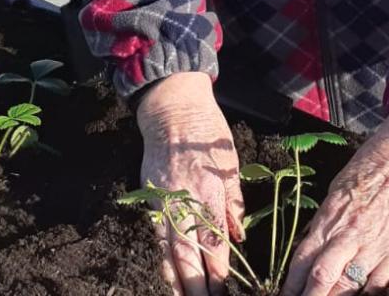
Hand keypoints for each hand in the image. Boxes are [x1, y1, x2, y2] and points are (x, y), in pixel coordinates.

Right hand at [137, 73, 245, 295]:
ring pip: (167, 249)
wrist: (171, 110)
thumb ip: (233, 202)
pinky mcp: (150, 197)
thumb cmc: (206, 135)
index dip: (219, 271)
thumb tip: (238, 236)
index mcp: (208, 192)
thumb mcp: (230, 165)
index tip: (225, 292)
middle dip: (196, 285)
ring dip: (176, 279)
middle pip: (188, 253)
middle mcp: (183, 201)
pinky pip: (155, 235)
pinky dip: (161, 258)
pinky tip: (167, 275)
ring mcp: (163, 201)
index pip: (214, 242)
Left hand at [281, 113, 388, 295]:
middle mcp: (350, 236)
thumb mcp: (336, 190)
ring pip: (349, 286)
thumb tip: (311, 248)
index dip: (291, 283)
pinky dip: (365, 295)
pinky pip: (378, 284)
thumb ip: (325, 222)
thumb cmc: (371, 167)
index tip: (284, 295)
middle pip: (323, 279)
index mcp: (330, 218)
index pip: (303, 259)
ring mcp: (376, 247)